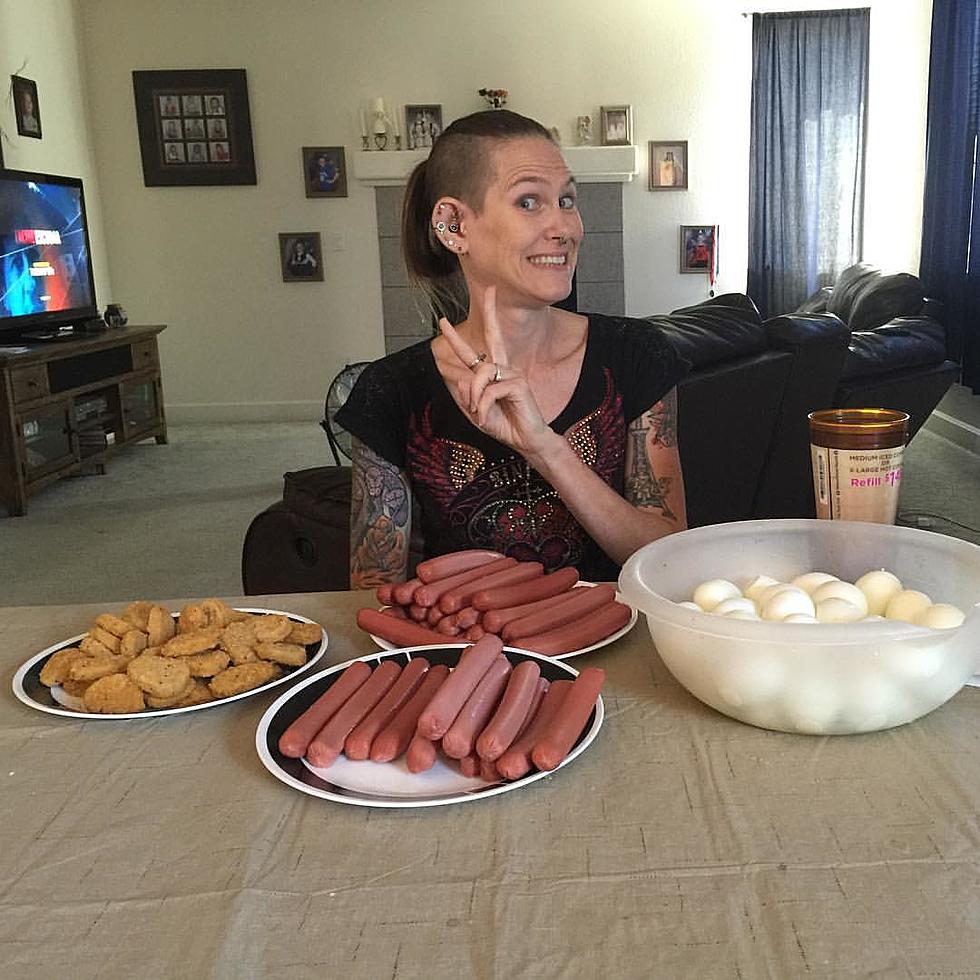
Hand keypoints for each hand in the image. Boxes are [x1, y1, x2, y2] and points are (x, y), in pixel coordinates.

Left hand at [438, 286, 556, 457]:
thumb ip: (467, 397)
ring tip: (477, 412)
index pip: (474, 352)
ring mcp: (512, 375)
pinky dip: (482, 406)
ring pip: (482, 373)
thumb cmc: (505, 426)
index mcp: (492, 375)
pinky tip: (484, 418)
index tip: (444, 321)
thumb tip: (460, 379)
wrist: (526, 442)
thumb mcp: (477, 412)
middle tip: (486, 293)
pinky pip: (490, 390)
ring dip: (474, 394)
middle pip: (493, 336)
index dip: (457, 338)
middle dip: (490, 312)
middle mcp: (503, 369)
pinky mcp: (518, 384)